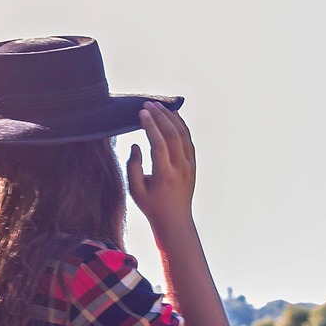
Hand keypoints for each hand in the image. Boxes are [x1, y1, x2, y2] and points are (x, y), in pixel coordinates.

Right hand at [126, 103, 195, 237]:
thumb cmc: (151, 206)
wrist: (175, 221)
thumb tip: (136, 145)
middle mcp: (180, 168)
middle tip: (148, 104)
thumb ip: (133, 166)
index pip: (158, 143)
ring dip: (171, 118)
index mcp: (164, 175)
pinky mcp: (193, 165)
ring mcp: (189, 166)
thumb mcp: (135, 190)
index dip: (150, 125)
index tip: (141, 113)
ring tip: (159, 106)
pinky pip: (188, 140)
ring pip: (182, 134)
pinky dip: (180, 126)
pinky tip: (172, 117)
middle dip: (159, 116)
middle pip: (172, 134)